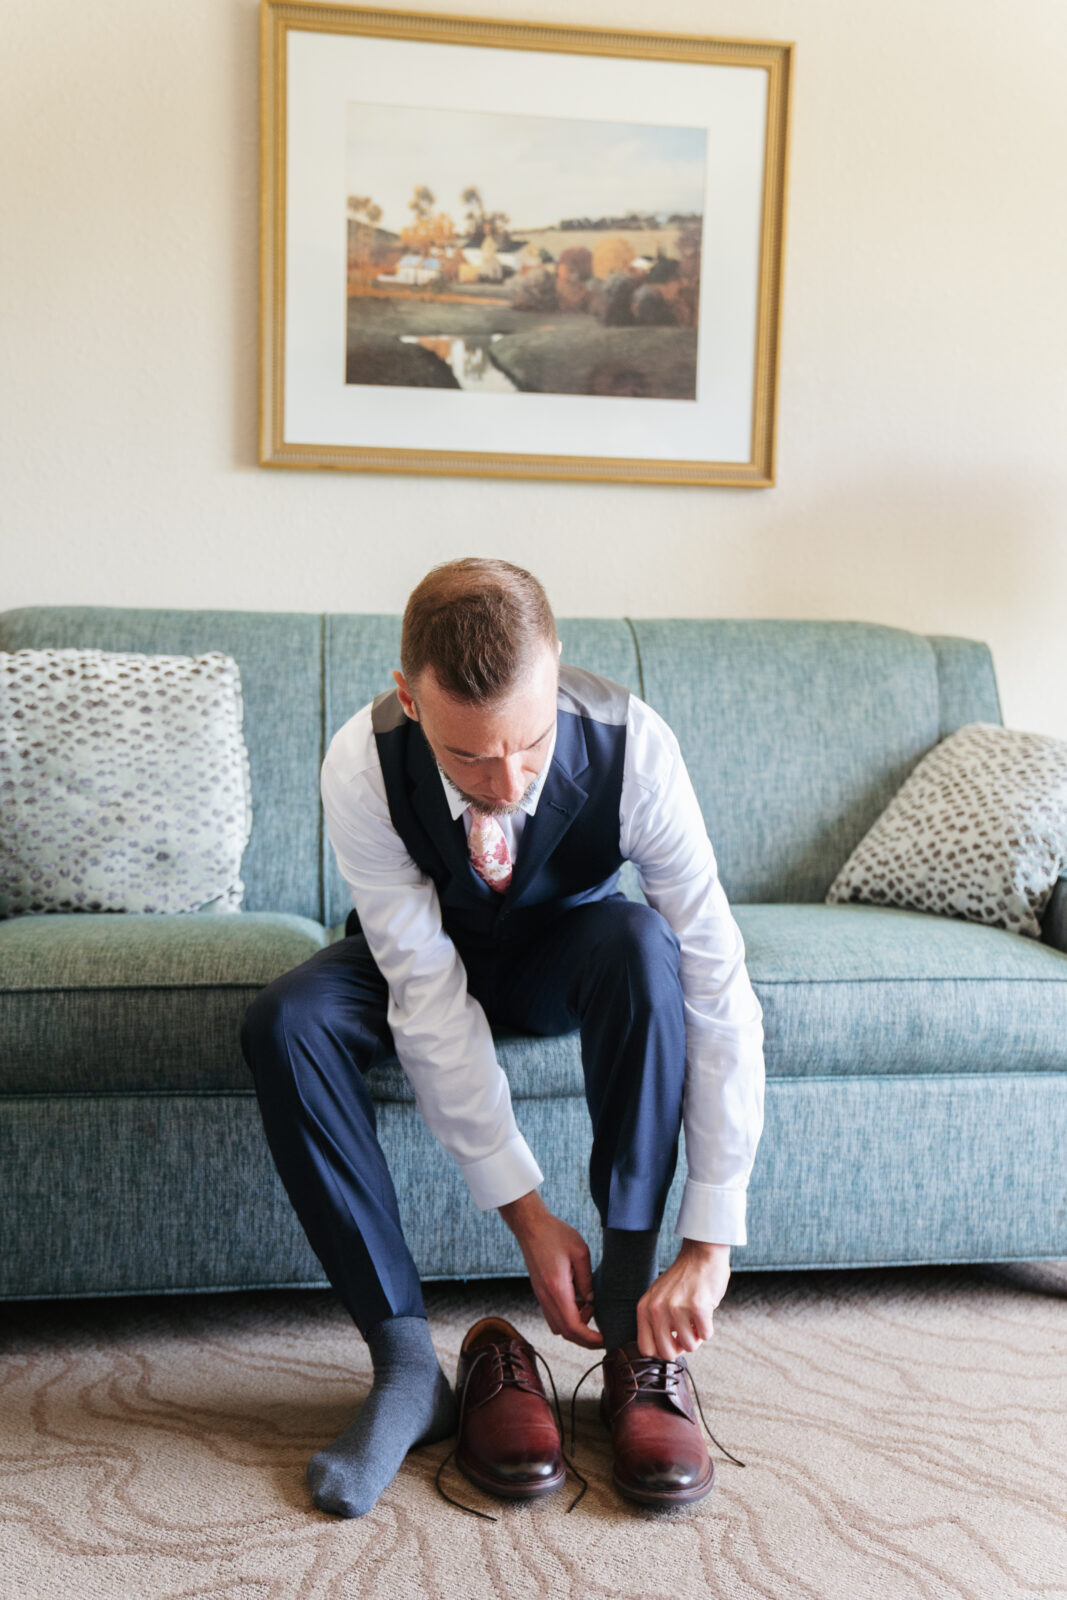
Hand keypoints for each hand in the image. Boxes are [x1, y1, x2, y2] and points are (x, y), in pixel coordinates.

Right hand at [499, 1190, 603, 1348]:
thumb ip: (587, 1280)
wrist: (531, 1227)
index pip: (573, 1326)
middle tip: (601, 1335)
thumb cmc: (555, 1235)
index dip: (589, 1339)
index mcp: (557, 1289)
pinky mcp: (540, 1292)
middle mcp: (546, 1297)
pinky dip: (567, 1317)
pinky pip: (553, 1315)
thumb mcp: (580, 1252)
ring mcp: (540, 1296)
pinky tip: (579, 1302)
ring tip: (590, 1309)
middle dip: (584, 1339)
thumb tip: (591, 1301)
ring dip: (575, 1327)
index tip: (604, 1340)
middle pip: (564, 1332)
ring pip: (557, 1326)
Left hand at [636, 1239, 730, 1361]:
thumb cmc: (682, 1278)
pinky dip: (708, 1328)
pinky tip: (705, 1311)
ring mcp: (677, 1308)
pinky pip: (706, 1335)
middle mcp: (657, 1309)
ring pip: (690, 1346)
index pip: (646, 1349)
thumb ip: (655, 1322)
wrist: (700, 1254)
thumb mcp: (657, 1297)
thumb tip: (662, 1352)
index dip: (661, 1352)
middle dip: (680, 1348)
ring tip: (696, 1318)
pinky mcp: (698, 1307)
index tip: (671, 1344)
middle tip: (687, 1333)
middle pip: (667, 1353)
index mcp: (645, 1308)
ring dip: (696, 1336)